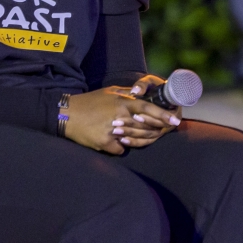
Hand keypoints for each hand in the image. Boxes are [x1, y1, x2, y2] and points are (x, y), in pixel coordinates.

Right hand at [62, 75, 181, 153]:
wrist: (67, 114)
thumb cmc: (90, 102)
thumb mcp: (110, 92)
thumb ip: (128, 94)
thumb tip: (142, 94)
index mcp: (122, 102)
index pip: (148, 108)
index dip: (163, 115)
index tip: (175, 120)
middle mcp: (120, 116)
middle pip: (145, 126)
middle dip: (155, 130)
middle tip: (162, 131)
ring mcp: (113, 131)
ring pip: (135, 139)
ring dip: (138, 139)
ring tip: (136, 136)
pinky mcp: (105, 143)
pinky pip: (121, 149)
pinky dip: (119, 147)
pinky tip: (113, 141)